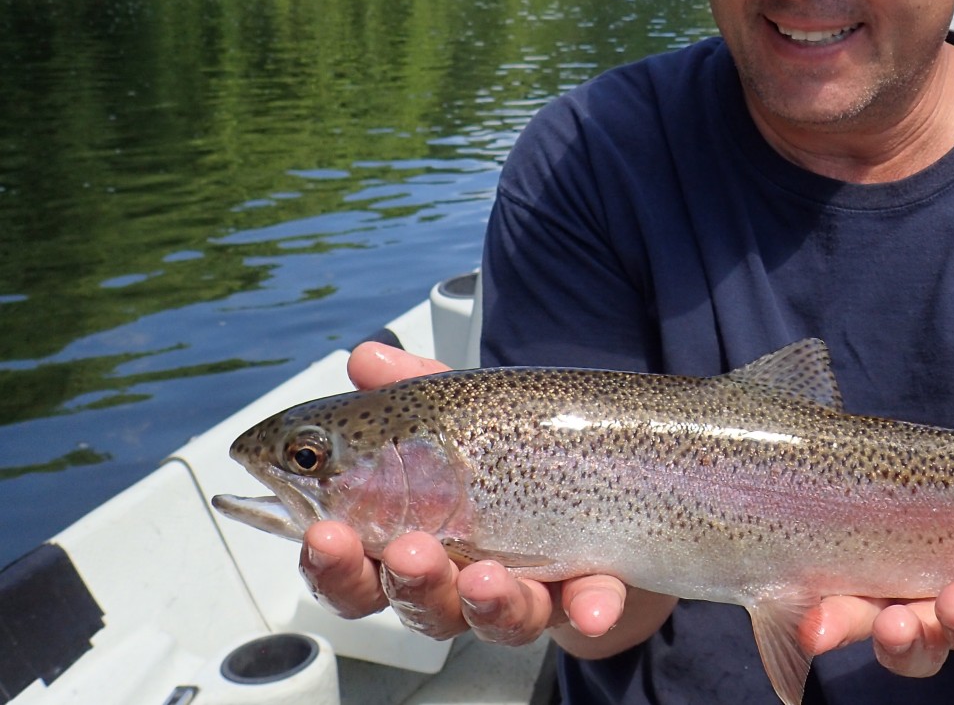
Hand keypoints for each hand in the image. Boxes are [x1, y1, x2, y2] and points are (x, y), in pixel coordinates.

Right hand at [298, 341, 671, 649]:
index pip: (356, 565)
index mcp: (413, 538)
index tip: (322, 533)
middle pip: (418, 603)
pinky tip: (592, 608)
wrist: (611, 479)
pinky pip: (590, 610)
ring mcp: (529, 591)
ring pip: (496, 617)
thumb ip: (414, 388)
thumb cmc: (513, 453)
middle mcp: (464, 579)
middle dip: (407, 581)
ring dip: (485, 600)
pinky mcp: (590, 595)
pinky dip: (590, 609)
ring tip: (481, 574)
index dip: (332, 561)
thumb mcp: (463, 413)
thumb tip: (365, 357)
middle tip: (408, 549)